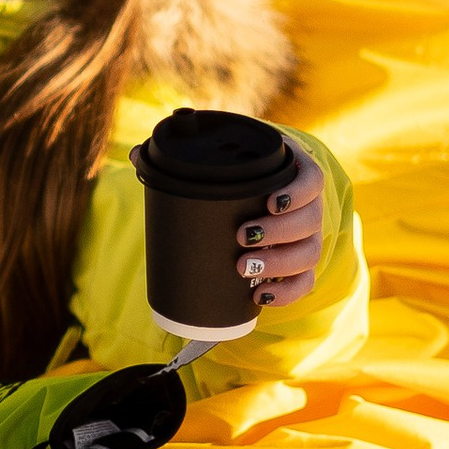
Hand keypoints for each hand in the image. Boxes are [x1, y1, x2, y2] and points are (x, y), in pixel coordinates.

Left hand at [129, 132, 326, 309]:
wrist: (255, 197)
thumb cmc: (237, 175)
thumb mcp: (221, 159)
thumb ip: (183, 154)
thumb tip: (137, 153)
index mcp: (293, 173)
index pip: (311, 179)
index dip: (297, 192)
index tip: (269, 201)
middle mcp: (308, 206)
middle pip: (310, 221)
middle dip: (279, 232)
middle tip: (242, 236)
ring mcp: (307, 238)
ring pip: (309, 253)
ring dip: (279, 263)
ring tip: (243, 267)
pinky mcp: (301, 266)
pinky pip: (304, 283)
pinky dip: (286, 292)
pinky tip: (260, 295)